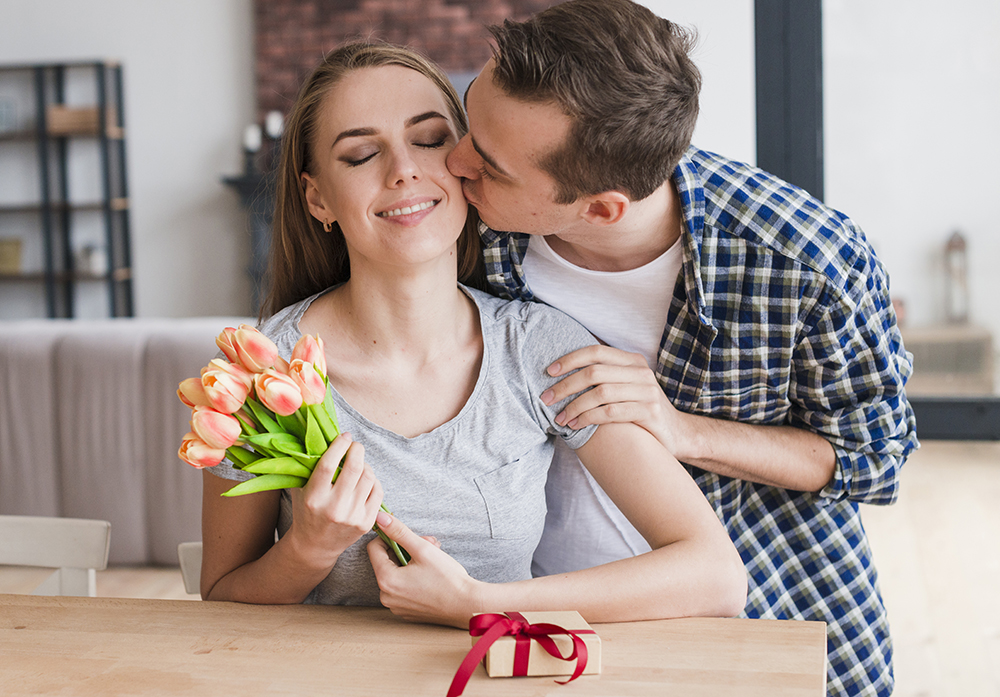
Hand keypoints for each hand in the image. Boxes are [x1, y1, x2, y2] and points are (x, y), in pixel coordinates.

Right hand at [287, 433, 383, 567]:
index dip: (339, 446)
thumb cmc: (306, 512)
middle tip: (355, 446)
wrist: (315, 546)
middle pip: (354, 468)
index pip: (328, 465)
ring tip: (358, 464)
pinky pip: (378, 491)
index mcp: (314, 499)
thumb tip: (321, 437)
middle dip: (357, 450)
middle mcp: (334, 509)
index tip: (344, 436)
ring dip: (365, 465)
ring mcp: (352, 517)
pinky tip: (366, 479)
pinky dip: (373, 480)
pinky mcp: (366, 523)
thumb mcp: (300, 490)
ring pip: (368, 478)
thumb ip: (308, 467)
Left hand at [368, 511, 482, 628]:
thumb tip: (380, 517)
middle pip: (387, 561)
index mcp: (386, 581)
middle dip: (405, 549)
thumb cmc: (447, 579)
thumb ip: (399, 531)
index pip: (374, 549)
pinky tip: (431, 574)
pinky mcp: (406, 611)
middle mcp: (386, 596)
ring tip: (433, 557)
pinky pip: (403, 588)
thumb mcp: (422, 549)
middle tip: (428, 543)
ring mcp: (396, 606)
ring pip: (396, 574)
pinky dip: (413, 577)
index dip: (388, 536)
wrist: (467, 606)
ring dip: (411, 562)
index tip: (404, 532)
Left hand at [541, 345, 686, 454]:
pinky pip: (610, 412)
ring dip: (574, 406)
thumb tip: (564, 372)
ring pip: (600, 393)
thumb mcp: (626, 387)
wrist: (676, 434)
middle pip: (594, 373)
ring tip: (559, 418)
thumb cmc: (641, 410)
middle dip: (565, 386)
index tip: (549, 372)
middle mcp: (641, 372)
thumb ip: (604, 377)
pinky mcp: (649, 411)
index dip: (570, 360)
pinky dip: (588, 418)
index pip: (596, 352)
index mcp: (632, 361)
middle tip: (546, 398)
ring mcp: (647, 391)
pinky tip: (575, 425)